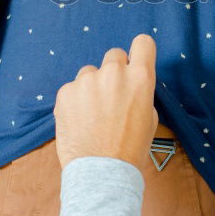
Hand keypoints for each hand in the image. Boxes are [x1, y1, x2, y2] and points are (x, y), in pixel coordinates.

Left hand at [54, 34, 158, 168]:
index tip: (135, 61)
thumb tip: (130, 85)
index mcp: (140, 78)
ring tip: (92, 115)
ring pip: (90, 72)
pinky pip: (72, 89)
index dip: (140, 52)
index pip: (143, 43)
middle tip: (112, 96)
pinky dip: (75, 101)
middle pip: (114, 55)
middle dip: (114, 71)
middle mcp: (114, 73)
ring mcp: (87, 81)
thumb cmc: (130, 149)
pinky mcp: (65, 92)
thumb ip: (140, 92)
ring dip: (92, 87)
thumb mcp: (149, 117)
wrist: (101, 172)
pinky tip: (79, 122)